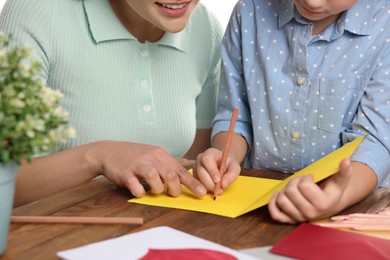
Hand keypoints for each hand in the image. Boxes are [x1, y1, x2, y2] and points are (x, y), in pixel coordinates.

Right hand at [91, 141, 206, 197]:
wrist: (108, 151)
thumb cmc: (133, 156)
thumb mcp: (152, 156)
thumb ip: (165, 166)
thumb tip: (182, 179)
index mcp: (160, 155)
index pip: (180, 170)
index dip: (192, 183)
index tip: (202, 193)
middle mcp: (151, 158)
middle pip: (170, 176)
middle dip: (175, 189)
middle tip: (171, 194)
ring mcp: (138, 165)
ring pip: (155, 180)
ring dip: (157, 190)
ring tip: (153, 190)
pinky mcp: (125, 173)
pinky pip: (136, 187)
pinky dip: (140, 192)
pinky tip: (138, 190)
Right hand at [194, 148, 240, 194]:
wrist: (224, 166)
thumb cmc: (229, 165)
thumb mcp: (235, 167)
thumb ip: (232, 174)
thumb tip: (223, 184)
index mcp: (210, 153)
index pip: (207, 159)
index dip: (212, 170)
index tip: (218, 180)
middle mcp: (200, 159)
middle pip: (200, 171)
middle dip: (210, 183)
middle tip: (219, 190)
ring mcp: (196, 168)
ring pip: (197, 179)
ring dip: (207, 187)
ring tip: (217, 190)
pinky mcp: (194, 176)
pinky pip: (196, 184)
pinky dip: (203, 189)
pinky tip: (211, 190)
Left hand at [268, 158, 352, 223]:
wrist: (330, 205)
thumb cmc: (332, 190)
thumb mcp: (340, 180)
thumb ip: (345, 171)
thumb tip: (346, 160)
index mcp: (323, 205)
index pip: (303, 186)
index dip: (305, 178)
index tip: (310, 178)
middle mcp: (310, 214)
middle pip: (290, 192)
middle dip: (294, 181)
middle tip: (300, 181)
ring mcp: (299, 218)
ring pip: (281, 200)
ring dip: (284, 189)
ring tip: (293, 187)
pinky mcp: (290, 220)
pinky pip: (275, 214)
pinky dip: (273, 203)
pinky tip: (278, 194)